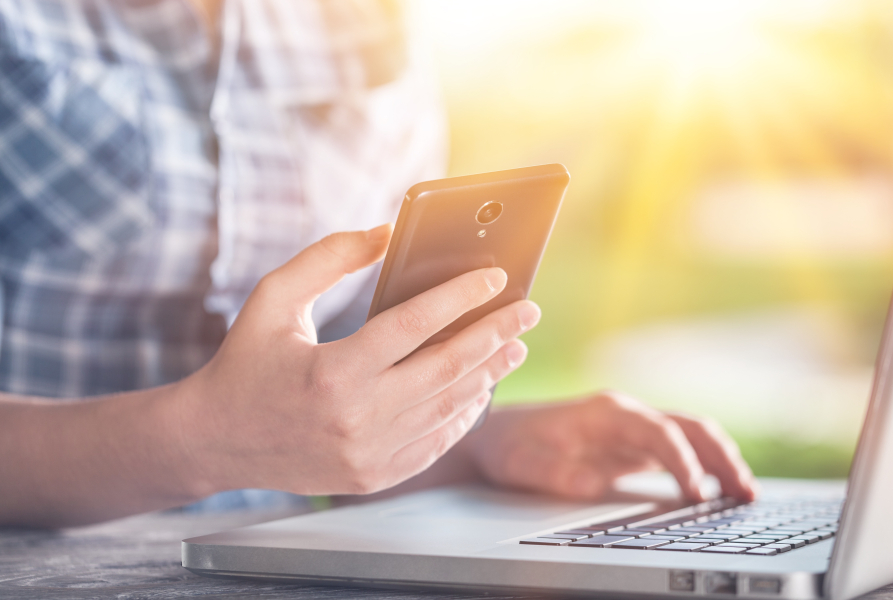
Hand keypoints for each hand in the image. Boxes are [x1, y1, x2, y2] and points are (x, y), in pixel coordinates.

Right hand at [177, 224, 540, 496]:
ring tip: (515, 345)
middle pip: (447, 368)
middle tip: (528, 310)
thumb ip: (329, 258)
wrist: (214, 442)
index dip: (461, 296)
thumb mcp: (273, 298)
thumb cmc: (246, 362)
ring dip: (489, 372)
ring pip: (449, 406)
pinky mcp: (374, 477)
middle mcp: (356, 418)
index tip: (495, 276)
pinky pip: (435, 441)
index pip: (414, 325)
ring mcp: (368, 454)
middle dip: (495, 333)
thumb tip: (386, 231)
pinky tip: (481, 386)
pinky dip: (463, 412)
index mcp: (332, 372)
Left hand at [466, 392, 757, 501]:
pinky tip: (719, 493)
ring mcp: (633, 430)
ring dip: (721, 461)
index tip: (697, 494)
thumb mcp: (525, 464)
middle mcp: (627, 415)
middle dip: (721, 458)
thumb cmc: (510, 446)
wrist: (494, 434)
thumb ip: (558, 473)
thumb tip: (593, 485)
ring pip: (692, 437)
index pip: (659, 432)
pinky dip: (706, 469)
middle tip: (745, 494)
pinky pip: (680, 453)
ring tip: (746, 495)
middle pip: (689, 427)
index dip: (682, 461)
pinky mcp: (634, 447)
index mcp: (607, 412)